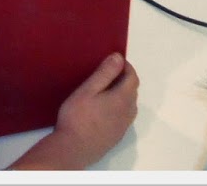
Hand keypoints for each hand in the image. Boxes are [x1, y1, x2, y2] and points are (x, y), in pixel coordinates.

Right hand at [9, 52, 137, 169]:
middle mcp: (128, 113)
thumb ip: (104, 73)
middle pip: (133, 91)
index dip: (126, 66)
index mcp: (122, 98)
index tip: (115, 60)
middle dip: (124, 79)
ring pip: (130, 105)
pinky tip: (104, 109)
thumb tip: (118, 57)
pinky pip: (124, 117)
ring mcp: (123, 127)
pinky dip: (119, 107)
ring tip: (105, 89)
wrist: (73, 149)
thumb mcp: (88, 90)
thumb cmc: (78, 117)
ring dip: (123, 94)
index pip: (133, 78)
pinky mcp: (117, 136)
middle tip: (107, 72)